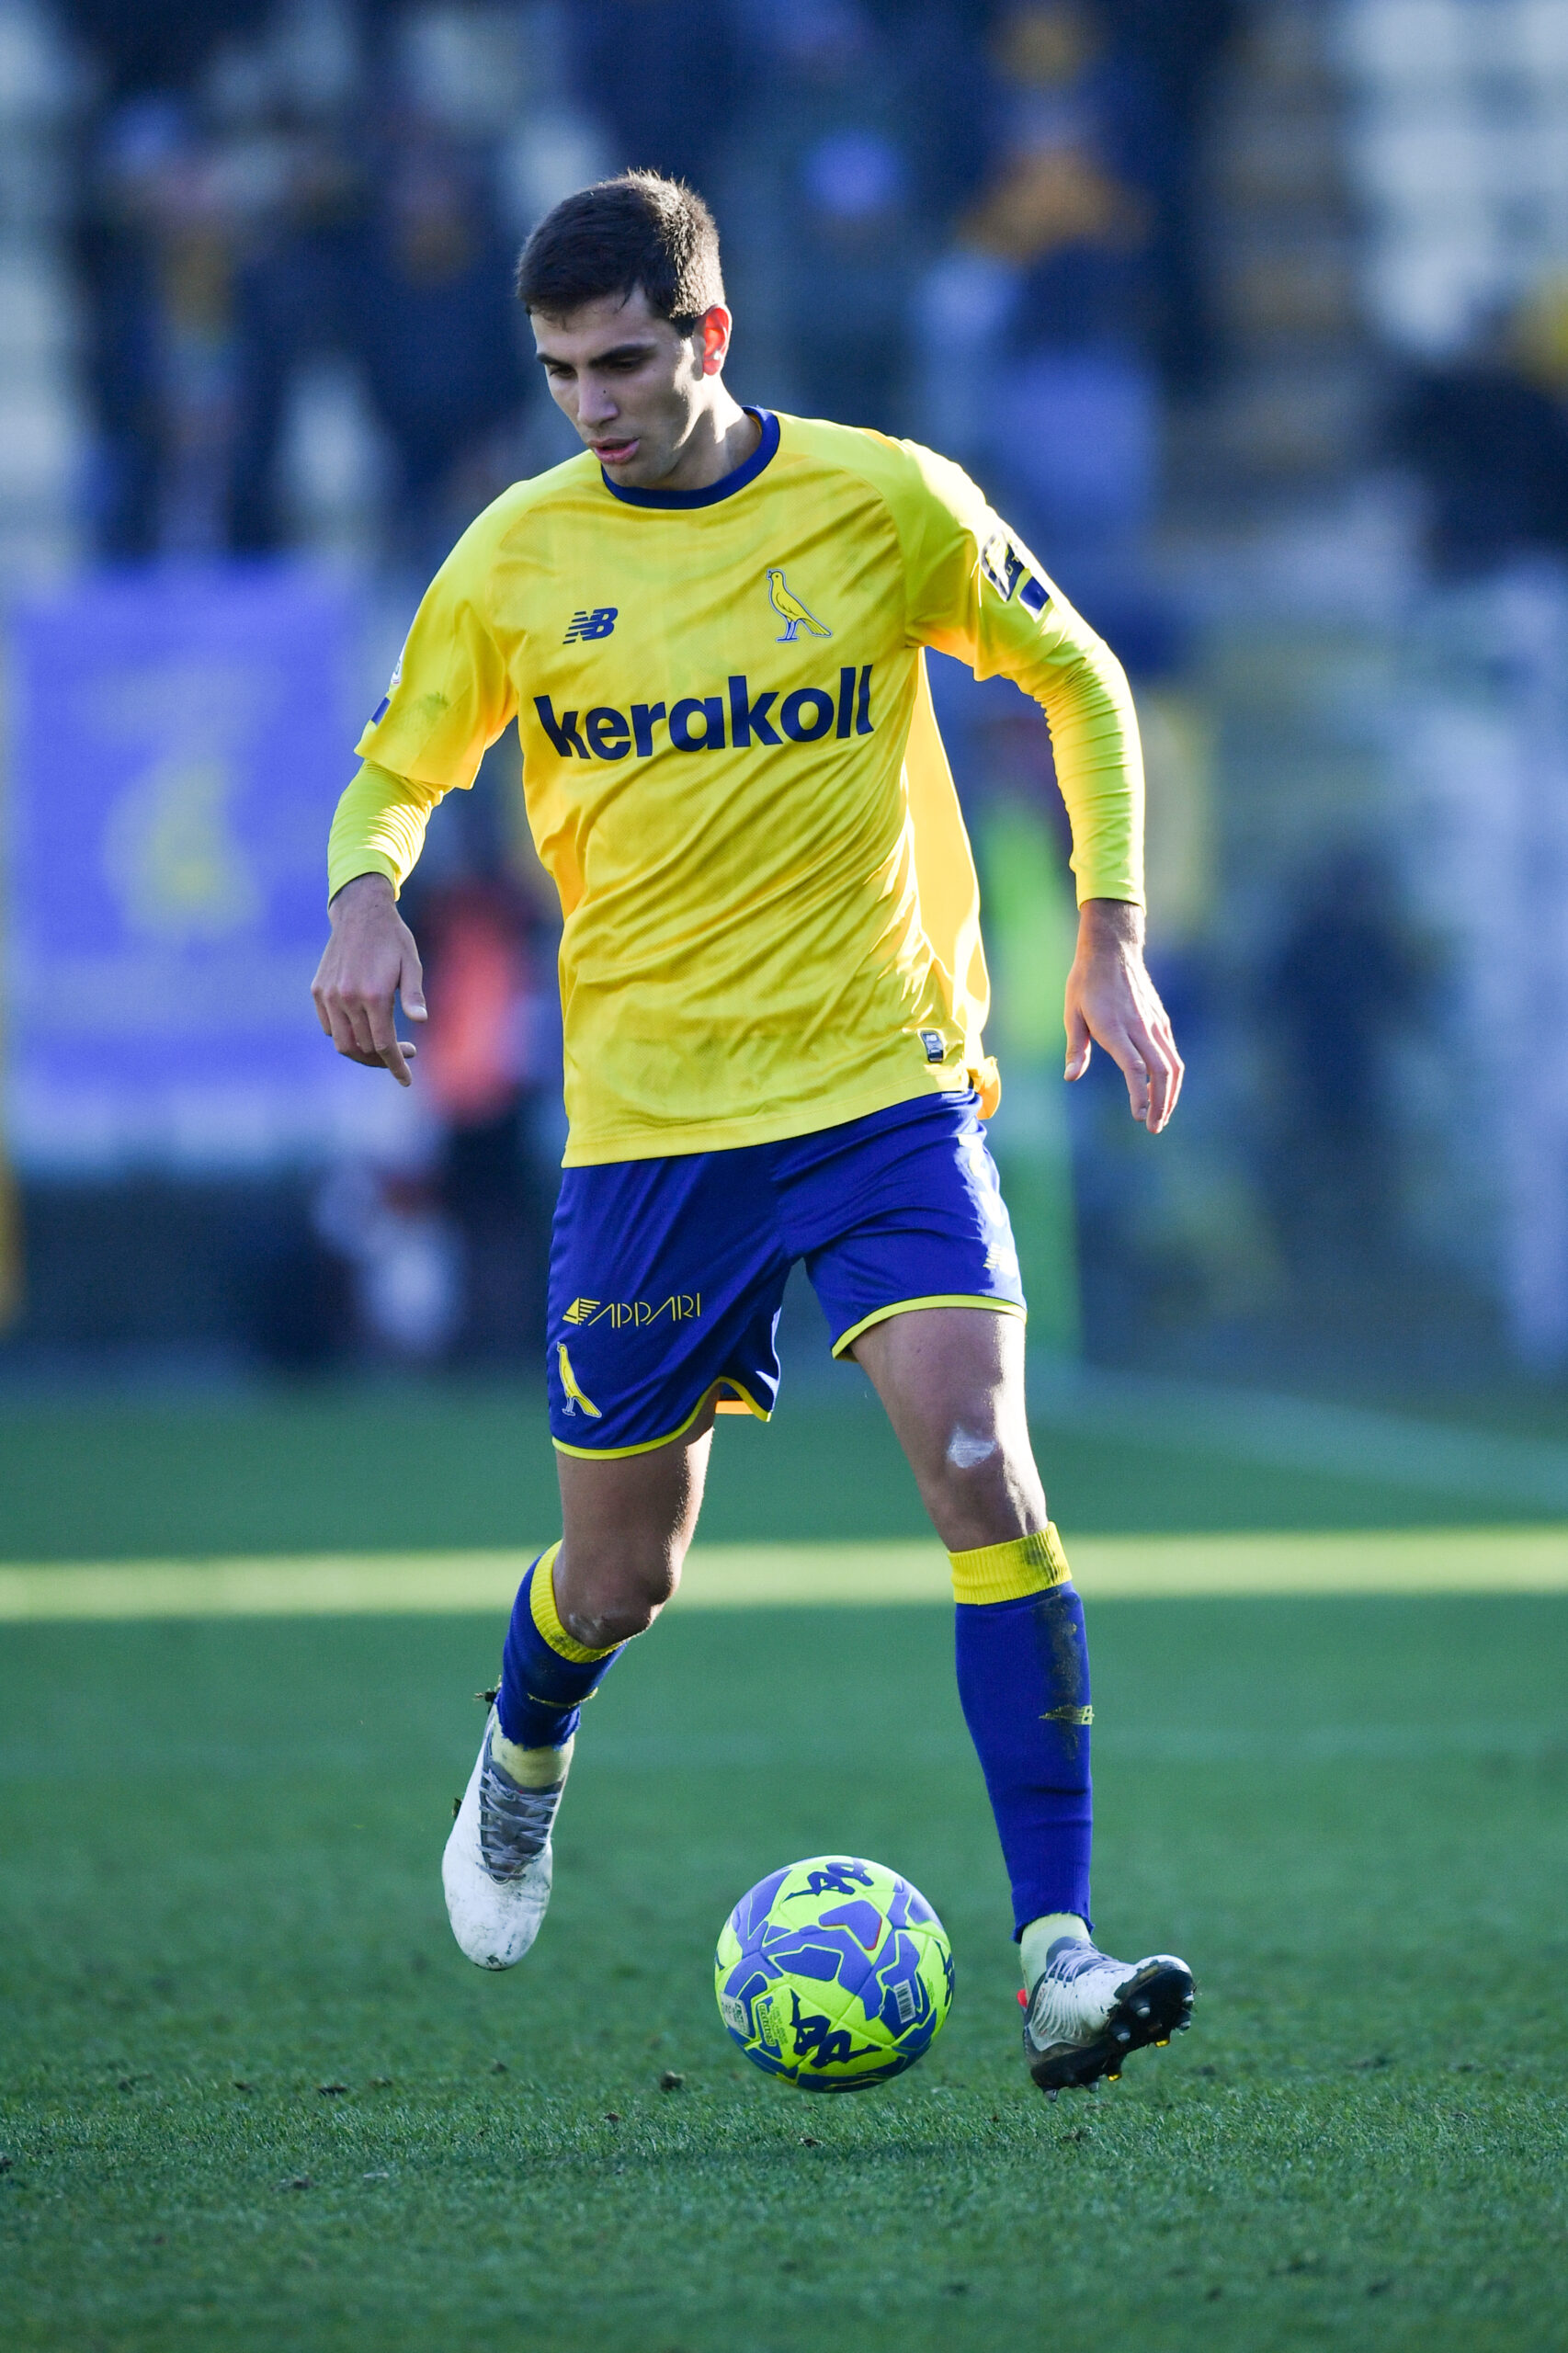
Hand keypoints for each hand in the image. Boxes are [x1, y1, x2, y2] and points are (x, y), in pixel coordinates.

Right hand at [311, 872, 425, 1085]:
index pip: (384, 1045)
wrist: (360, 913)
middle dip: (384, 1059)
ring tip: (383, 1047)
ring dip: (363, 1053)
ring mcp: (329, 995)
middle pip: (363, 1048)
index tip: (406, 1081)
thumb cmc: (393, 939)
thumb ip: (414, 994)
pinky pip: (329, 1026)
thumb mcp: (411, 964)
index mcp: (374, 995)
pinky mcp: (318, 990)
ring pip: (343, 1042)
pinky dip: (345, 1036)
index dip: (396, 1066)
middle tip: (406, 1051)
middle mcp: (347, 998)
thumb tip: (421, 1021)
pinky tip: (363, 1029)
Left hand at [1063, 899, 1182, 1133]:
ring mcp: (1154, 1024)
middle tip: (1154, 1128)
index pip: (1135, 1068)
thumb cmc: (1086, 982)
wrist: (1113, 949)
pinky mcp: (1160, 1021)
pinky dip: (1170, 1076)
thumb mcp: (1072, 1013)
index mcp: (1115, 1028)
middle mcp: (1140, 1027)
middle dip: (1161, 1104)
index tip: (1139, 1117)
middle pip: (1161, 1072)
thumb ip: (1075, 1048)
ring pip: (1172, 1065)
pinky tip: (1162, 1090)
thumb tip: (1071, 1077)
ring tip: (1161, 1116)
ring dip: (1170, 1094)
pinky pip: (1171, 1053)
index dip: (1140, 1095)